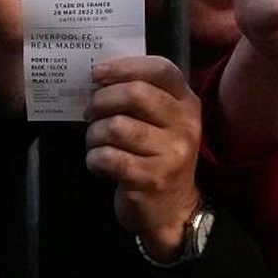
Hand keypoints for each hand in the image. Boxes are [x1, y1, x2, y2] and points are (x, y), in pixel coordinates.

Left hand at [86, 56, 202, 262]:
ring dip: (94, 134)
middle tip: (90, 113)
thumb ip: (142, 99)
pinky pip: (108, 157)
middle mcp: (185, 125)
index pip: (161, 69)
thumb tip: (99, 79)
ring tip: (95, 143)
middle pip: (134, 94)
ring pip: (116, 126)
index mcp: (187, 104)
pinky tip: (99, 164)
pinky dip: (94, 159)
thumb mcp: (163, 124)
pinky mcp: (151, 178)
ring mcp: (171, 152)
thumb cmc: (158, 158)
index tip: (97, 74)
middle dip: (101, 101)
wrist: (173, 210)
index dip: (125, 66)